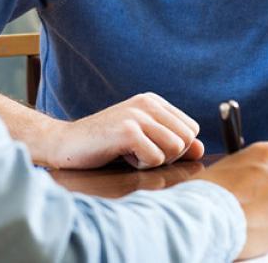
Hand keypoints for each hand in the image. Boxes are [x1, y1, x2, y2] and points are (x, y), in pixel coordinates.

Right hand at [45, 92, 205, 169]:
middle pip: (186, 140)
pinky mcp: (127, 131)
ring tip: (129, 153)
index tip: (148, 146)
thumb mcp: (143, 140)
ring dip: (153, 161)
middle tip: (138, 152)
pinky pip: (155, 159)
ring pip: (175, 149)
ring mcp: (137, 115)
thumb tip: (200, 149)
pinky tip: (120, 156)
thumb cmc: (105, 144)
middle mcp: (147, 103)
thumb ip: (172, 142)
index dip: (175, 147)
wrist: (66, 144)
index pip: (192, 129)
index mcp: (153, 101)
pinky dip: (140, 165)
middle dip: (167, 155)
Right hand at [195, 142, 267, 259]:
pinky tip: (240, 227)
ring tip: (237, 214)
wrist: (201, 222)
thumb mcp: (227, 165)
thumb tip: (250, 176)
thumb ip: (248, 168)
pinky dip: (259, 229)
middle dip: (267, 190)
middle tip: (244, 197)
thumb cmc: (206, 190)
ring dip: (263, 211)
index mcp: (267, 156)